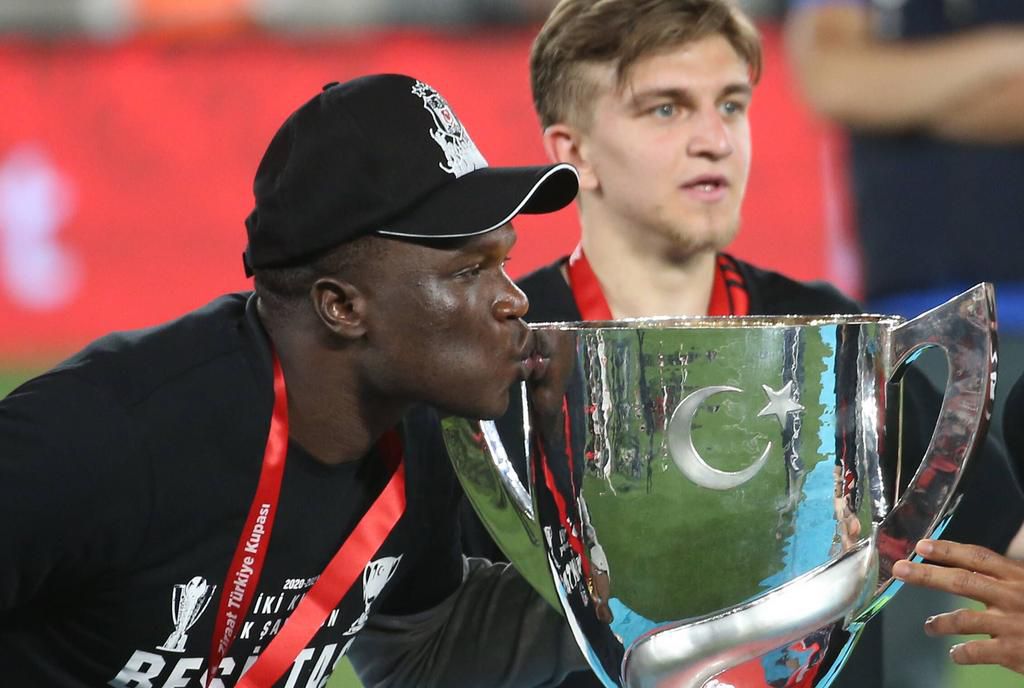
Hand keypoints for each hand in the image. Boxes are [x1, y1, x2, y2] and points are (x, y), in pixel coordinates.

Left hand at [892, 539, 1023, 674]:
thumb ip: (1004, 578)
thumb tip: (968, 566)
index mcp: (1017, 576)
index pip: (977, 557)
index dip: (948, 550)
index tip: (921, 545)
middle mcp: (1012, 596)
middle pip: (961, 581)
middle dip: (927, 575)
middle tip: (900, 570)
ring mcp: (1011, 625)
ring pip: (963, 619)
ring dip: (940, 622)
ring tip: (929, 626)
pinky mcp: (1013, 652)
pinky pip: (977, 651)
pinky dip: (961, 652)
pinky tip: (955, 653)